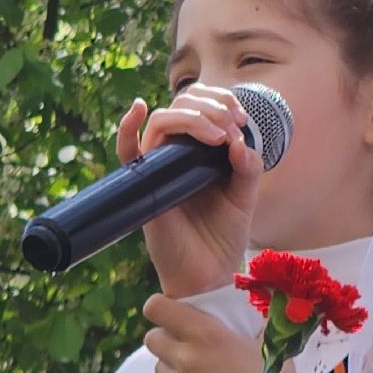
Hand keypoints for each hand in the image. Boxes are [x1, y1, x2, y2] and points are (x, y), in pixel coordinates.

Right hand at [118, 85, 262, 296]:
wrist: (212, 271)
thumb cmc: (225, 232)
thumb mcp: (246, 193)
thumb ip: (247, 165)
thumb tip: (238, 142)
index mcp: (202, 150)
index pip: (202, 105)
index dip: (222, 101)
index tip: (243, 119)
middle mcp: (178, 155)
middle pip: (181, 105)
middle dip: (211, 106)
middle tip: (232, 125)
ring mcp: (159, 168)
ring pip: (162, 121)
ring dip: (193, 118)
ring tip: (218, 135)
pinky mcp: (145, 186)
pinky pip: (125, 152)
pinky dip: (127, 126)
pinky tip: (138, 107)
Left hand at [144, 294, 300, 372]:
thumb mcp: (266, 339)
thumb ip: (247, 319)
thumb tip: (245, 302)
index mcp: (207, 333)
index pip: (158, 309)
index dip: (161, 306)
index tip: (171, 309)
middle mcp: (186, 357)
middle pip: (152, 337)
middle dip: (166, 335)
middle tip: (188, 340)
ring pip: (159, 365)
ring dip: (173, 363)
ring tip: (199, 369)